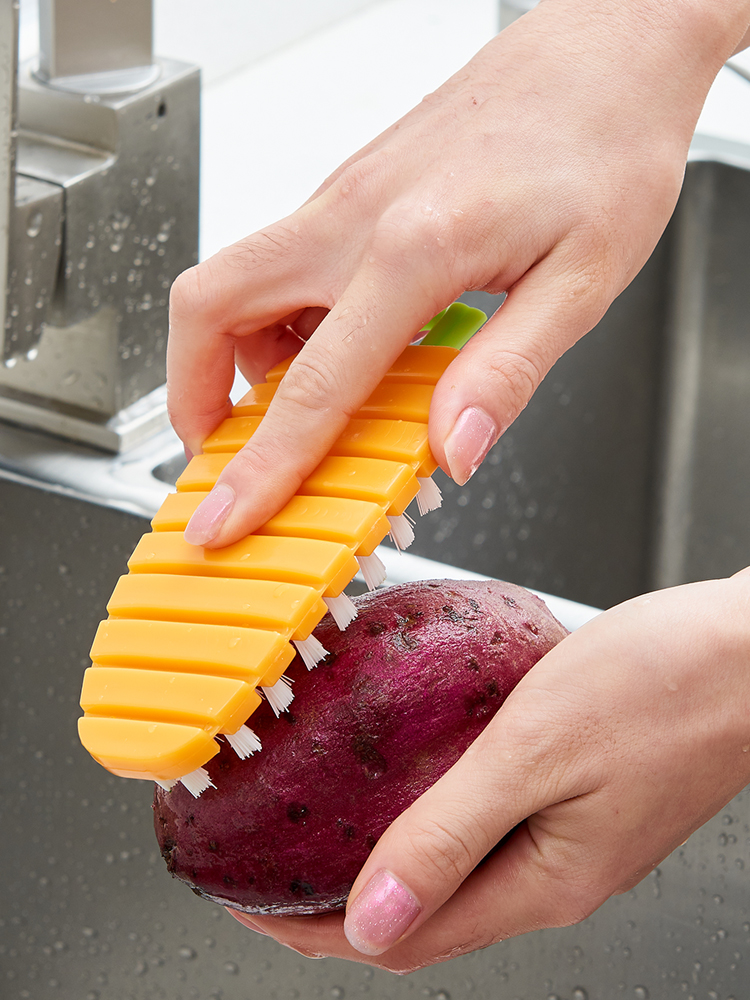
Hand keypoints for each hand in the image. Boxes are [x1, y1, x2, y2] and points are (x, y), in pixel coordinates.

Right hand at [167, 0, 749, 547]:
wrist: (611, 42)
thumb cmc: (606, 141)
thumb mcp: (582, 279)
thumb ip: (506, 371)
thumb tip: (451, 449)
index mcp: (413, 246)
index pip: (310, 386)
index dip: (259, 469)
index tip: (224, 519)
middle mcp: (356, 214)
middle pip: (212, 307)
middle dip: (192, 395)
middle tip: (222, 456)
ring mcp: (347, 195)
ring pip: (238, 280)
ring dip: (238, 358)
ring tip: (292, 411)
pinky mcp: (355, 188)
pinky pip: (282, 262)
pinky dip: (280, 321)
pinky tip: (338, 349)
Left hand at [228, 567, 749, 970]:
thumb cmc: (666, 683)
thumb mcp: (535, 751)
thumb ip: (449, 834)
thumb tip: (368, 916)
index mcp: (542, 882)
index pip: (400, 938)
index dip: (314, 928)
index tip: (251, 902)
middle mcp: (556, 876)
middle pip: (423, 913)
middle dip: (338, 897)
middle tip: (273, 859)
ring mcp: (571, 840)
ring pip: (455, 871)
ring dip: (385, 854)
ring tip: (326, 819)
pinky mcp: (583, 799)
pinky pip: (488, 826)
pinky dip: (434, 814)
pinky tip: (415, 774)